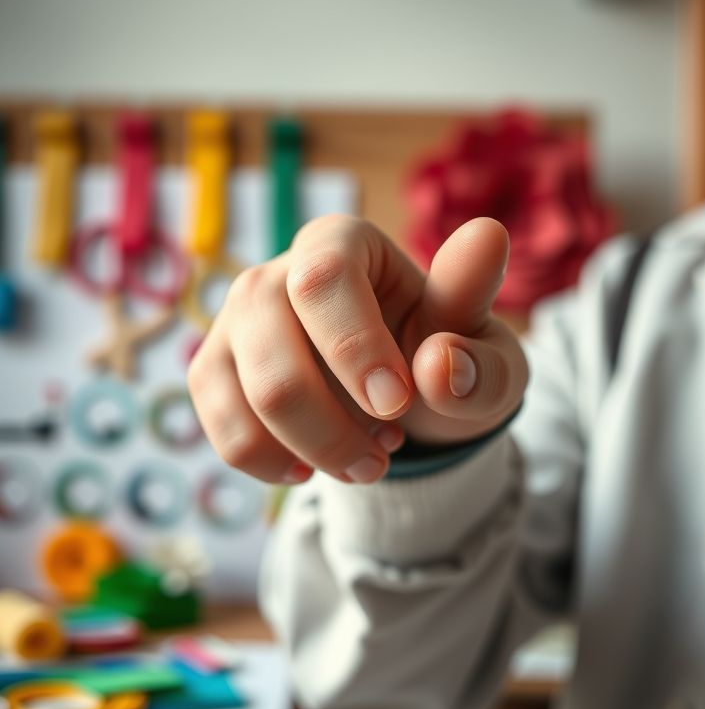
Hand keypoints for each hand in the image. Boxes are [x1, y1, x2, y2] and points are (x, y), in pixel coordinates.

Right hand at [188, 215, 527, 485]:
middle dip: (331, 421)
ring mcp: (237, 322)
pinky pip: (223, 428)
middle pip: (271, 342)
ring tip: (363, 462)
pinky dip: (270, 463)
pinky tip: (311, 466)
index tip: (397, 403)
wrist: (407, 389)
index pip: (324, 279)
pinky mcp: (215, 370)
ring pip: (245, 392)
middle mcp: (277, 273)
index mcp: (344, 242)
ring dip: (309, 448)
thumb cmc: (445, 357)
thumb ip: (477, 355)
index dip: (354, 346)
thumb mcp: (485, 356)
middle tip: (386, 456)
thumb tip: (441, 363)